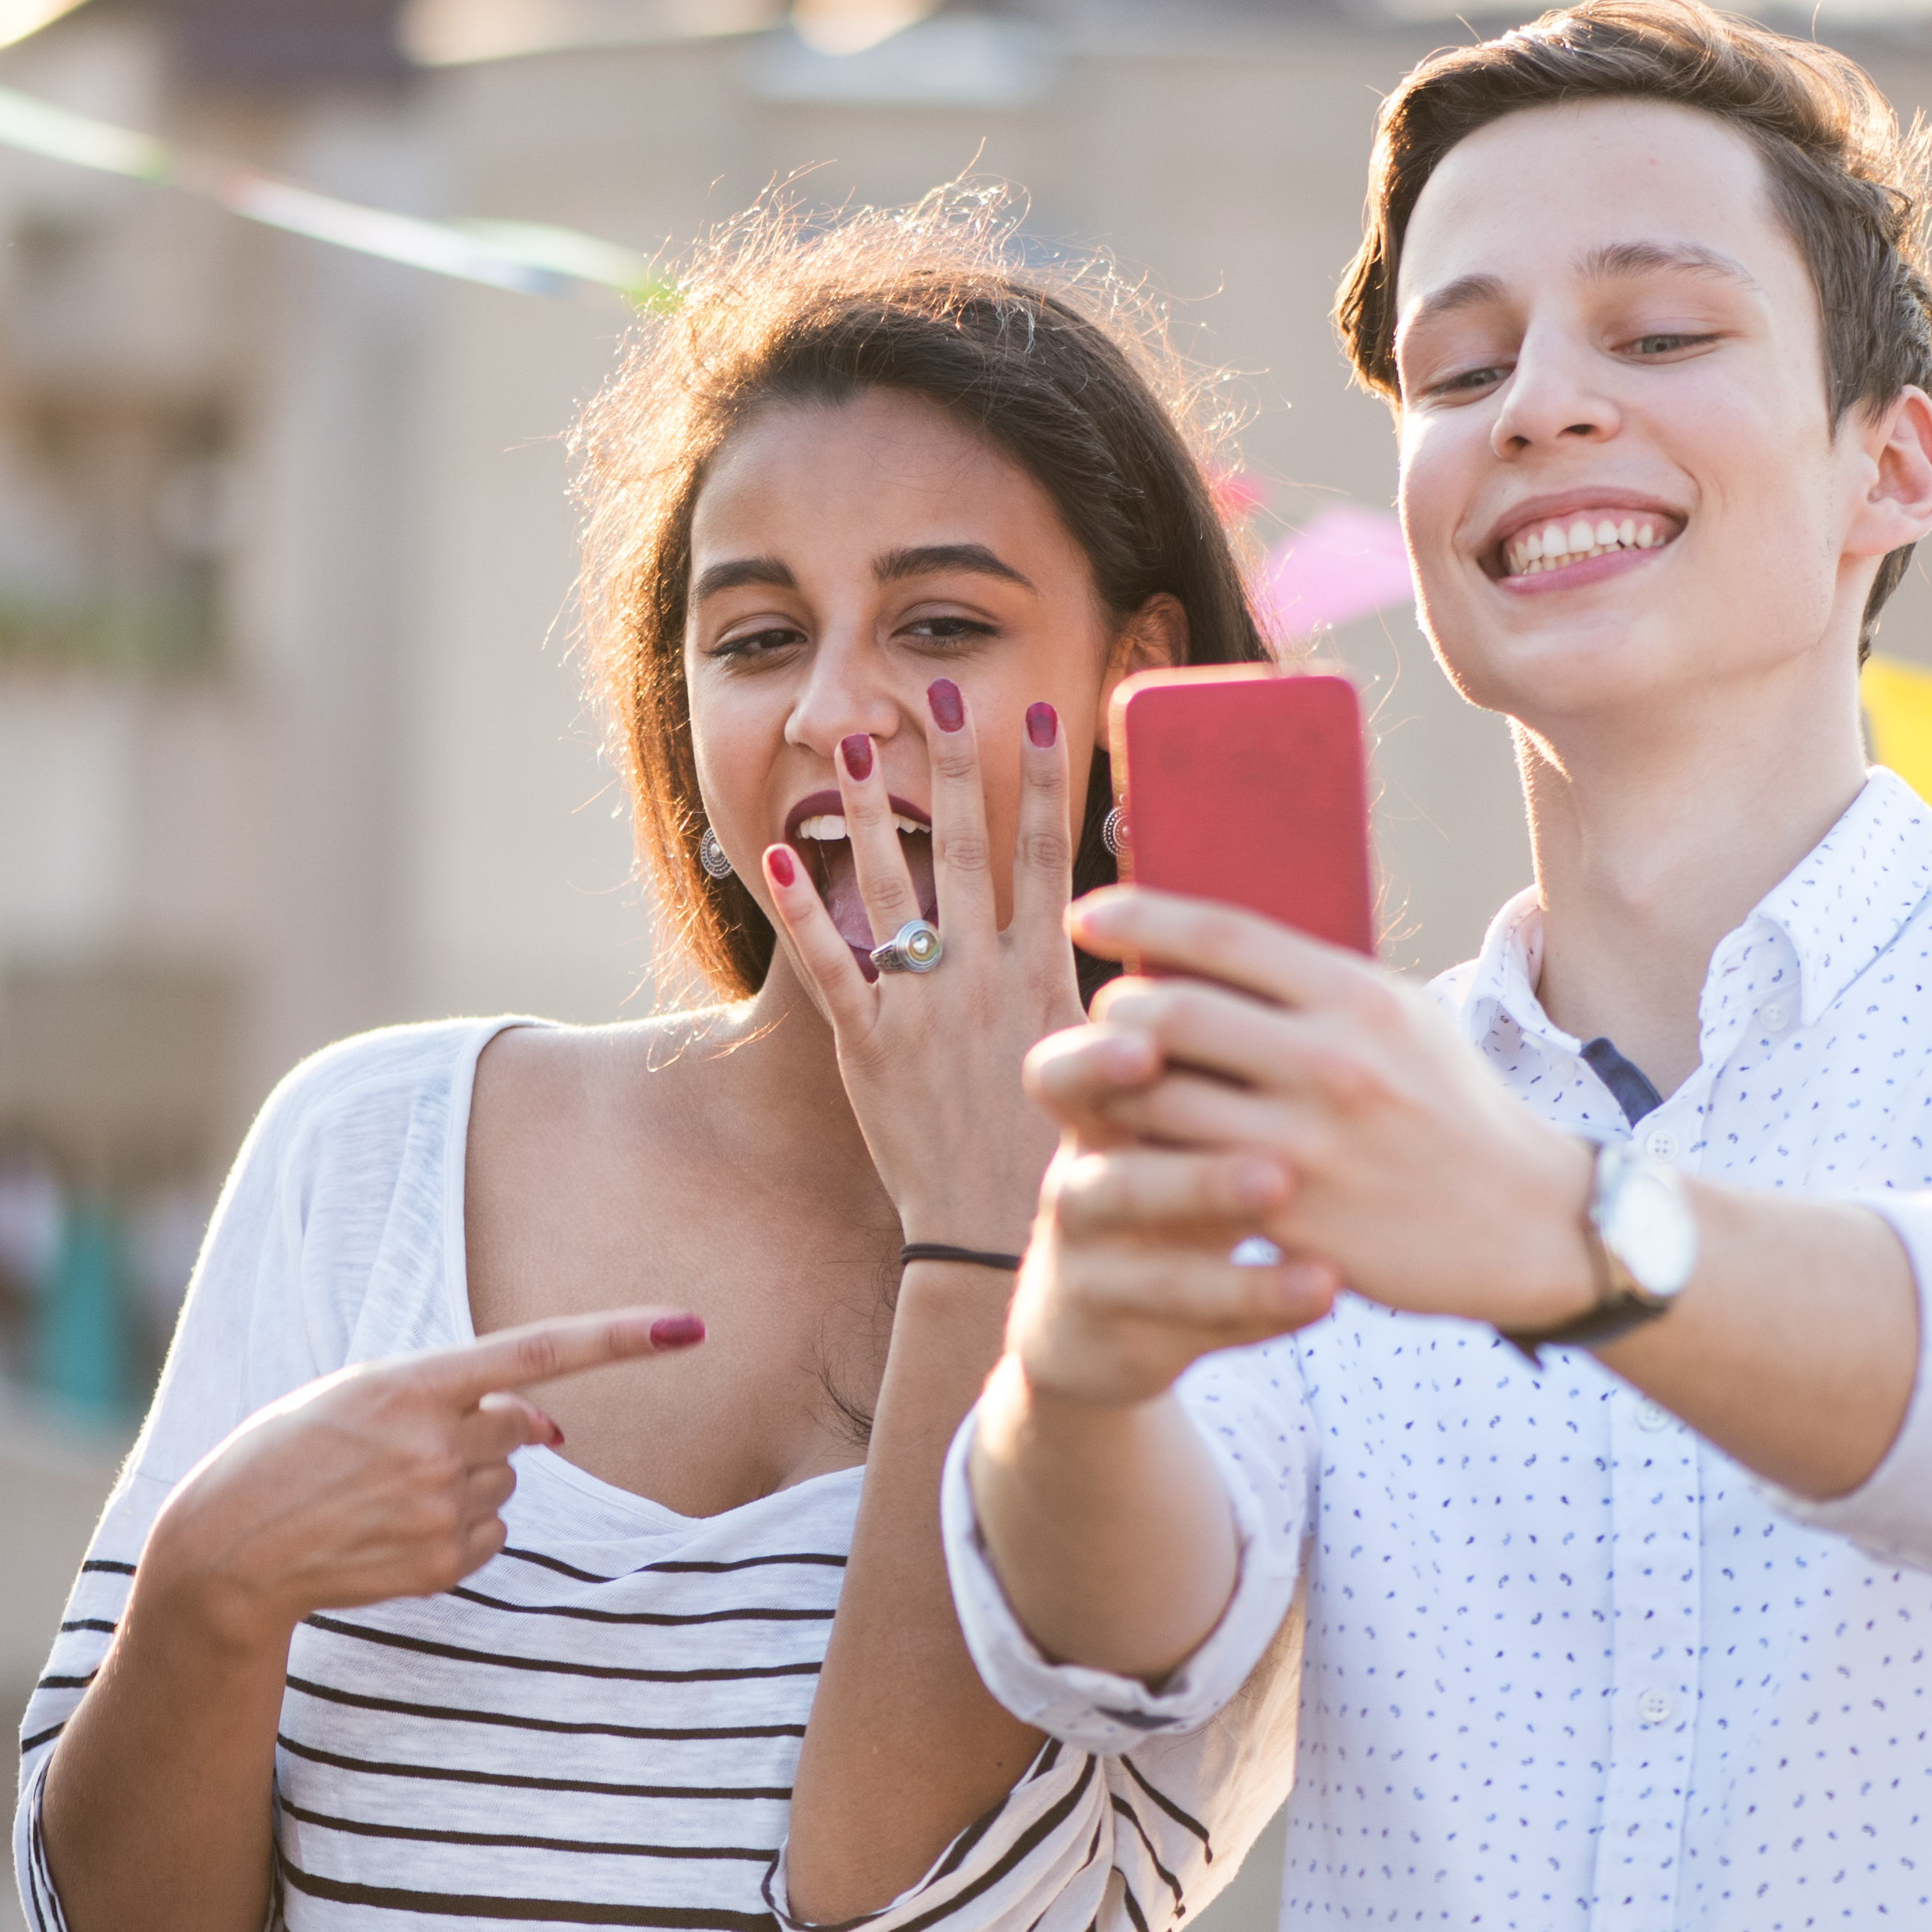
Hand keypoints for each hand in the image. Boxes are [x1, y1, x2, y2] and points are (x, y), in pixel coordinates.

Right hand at [133, 1307, 702, 1646]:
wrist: (229, 1546)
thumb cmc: (291, 1453)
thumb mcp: (358, 1394)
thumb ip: (458, 1396)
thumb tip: (554, 1429)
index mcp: (410, 1381)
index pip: (535, 1352)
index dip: (618, 1338)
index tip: (688, 1327)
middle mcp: (435, 1443)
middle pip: (521, 1429)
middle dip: (485, 1434)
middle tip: (404, 1451)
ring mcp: (440, 1507)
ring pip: (506, 1483)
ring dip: (466, 1483)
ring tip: (386, 1495)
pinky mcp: (441, 1563)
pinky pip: (494, 1537)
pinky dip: (463, 1531)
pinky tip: (397, 1532)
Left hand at [749, 680, 1077, 1254]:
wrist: (996, 1237)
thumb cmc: (1066, 1156)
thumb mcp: (1114, 1063)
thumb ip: (1121, 994)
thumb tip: (1158, 934)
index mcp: (1048, 978)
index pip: (1051, 858)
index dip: (1043, 784)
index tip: (1039, 716)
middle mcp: (983, 979)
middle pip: (966, 850)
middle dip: (952, 767)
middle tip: (940, 693)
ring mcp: (922, 1009)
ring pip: (890, 890)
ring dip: (864, 812)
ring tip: (843, 746)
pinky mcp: (867, 1046)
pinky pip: (828, 968)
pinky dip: (799, 914)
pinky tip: (772, 861)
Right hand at [1003, 1044, 1338, 1404]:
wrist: (1108, 1315)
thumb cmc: (1172, 1177)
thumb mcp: (1176, 1114)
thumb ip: (1210, 1044)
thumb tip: (1285, 921)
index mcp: (1093, 1122)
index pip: (1066, 1077)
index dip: (1096, 1061)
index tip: (1149, 1042)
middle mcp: (1080, 1193)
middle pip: (1106, 1177)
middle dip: (1181, 1166)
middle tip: (1263, 1154)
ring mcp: (1097, 1274)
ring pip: (1149, 1264)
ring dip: (1219, 1237)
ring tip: (1292, 1207)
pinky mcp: (1128, 1338)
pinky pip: (1194, 1326)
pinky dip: (1259, 1306)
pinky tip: (1326, 1289)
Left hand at [1046, 888, 1601, 1332]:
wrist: (1525, 1222)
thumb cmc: (1450, 1106)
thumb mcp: (1400, 1016)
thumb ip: (1313, 982)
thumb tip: (1208, 941)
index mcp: (1357, 997)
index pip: (1222, 933)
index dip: (1139, 913)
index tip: (1088, 912)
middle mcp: (1331, 1061)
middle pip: (1170, 1011)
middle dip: (1116, 1009)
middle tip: (1109, 1015)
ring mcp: (1307, 1143)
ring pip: (1158, 1098)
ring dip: (1115, 1088)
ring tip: (1114, 1084)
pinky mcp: (1289, 1215)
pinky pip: (1182, 1173)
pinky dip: (1147, 1155)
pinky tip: (1141, 1149)